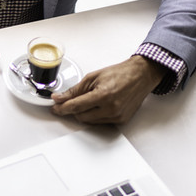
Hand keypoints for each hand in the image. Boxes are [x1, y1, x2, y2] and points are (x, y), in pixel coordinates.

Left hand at [50, 56, 164, 123]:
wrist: (140, 76)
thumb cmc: (119, 73)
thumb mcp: (93, 77)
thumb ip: (75, 90)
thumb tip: (60, 98)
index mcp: (103, 96)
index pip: (76, 107)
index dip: (62, 108)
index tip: (55, 108)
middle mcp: (111, 109)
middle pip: (81, 117)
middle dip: (74, 109)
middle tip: (71, 100)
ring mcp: (117, 117)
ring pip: (90, 121)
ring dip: (85, 112)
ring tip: (91, 98)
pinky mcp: (121, 121)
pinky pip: (100, 122)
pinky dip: (96, 115)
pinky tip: (100, 104)